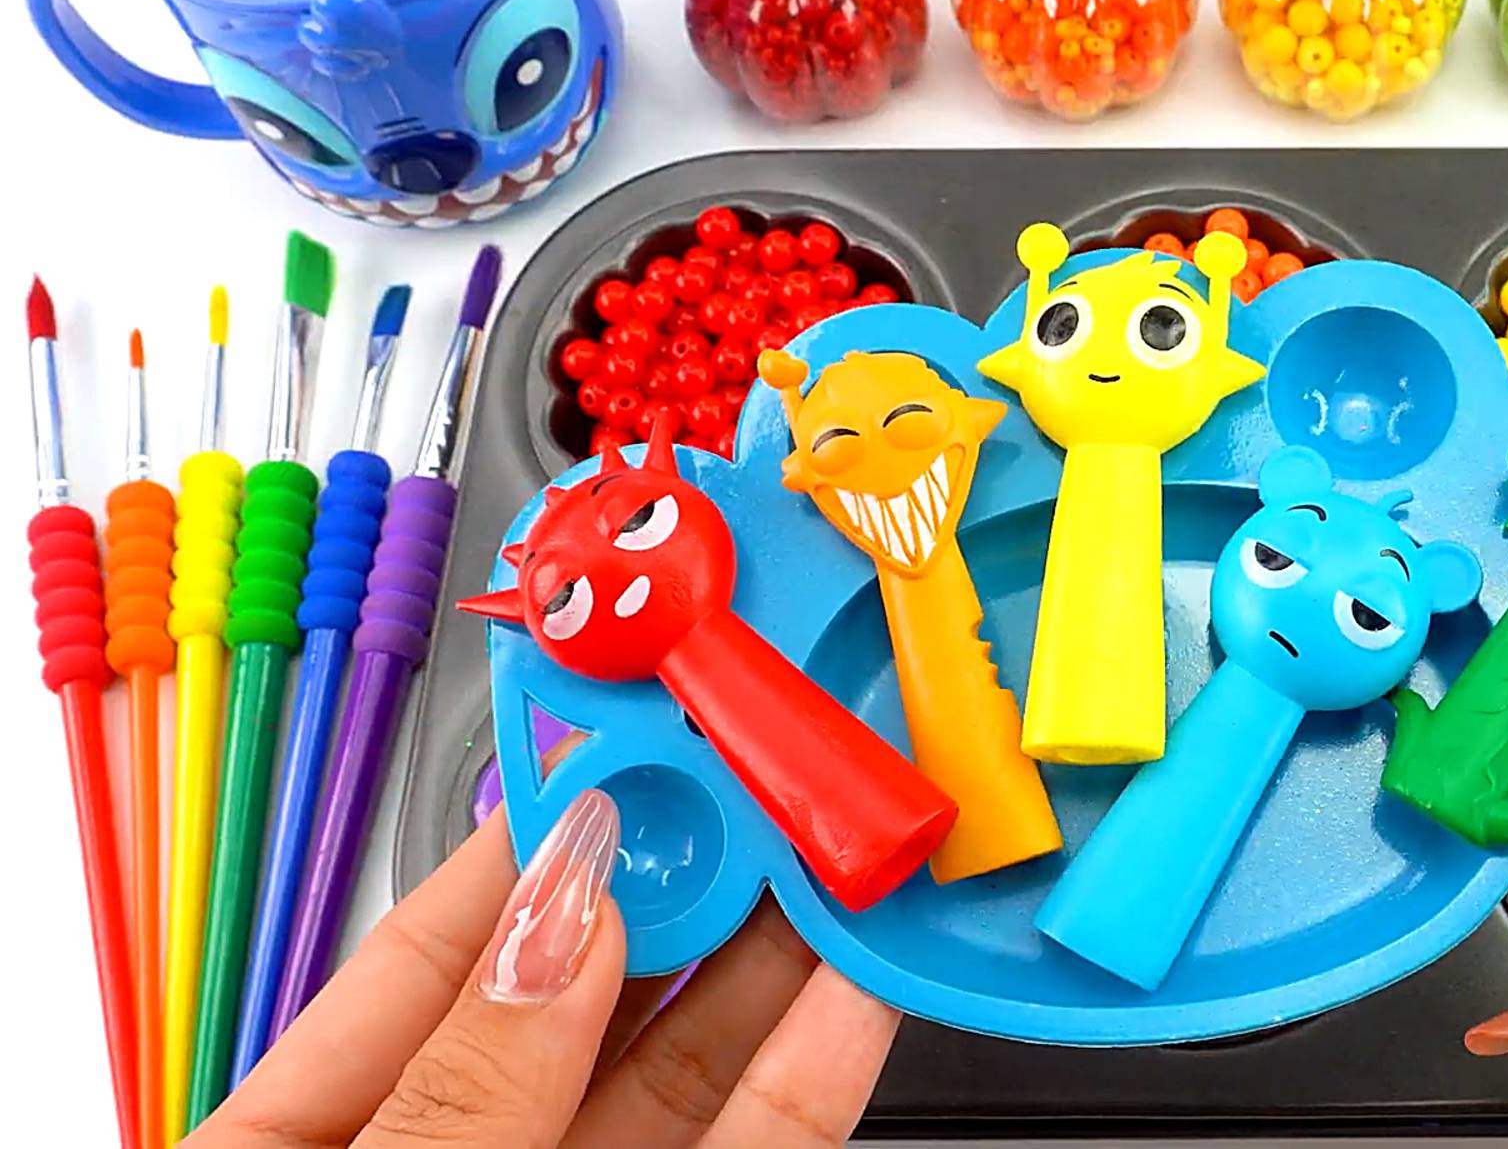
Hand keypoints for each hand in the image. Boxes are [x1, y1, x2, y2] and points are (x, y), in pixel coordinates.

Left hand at [191, 790, 894, 1147]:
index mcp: (305, 1146)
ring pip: (678, 1075)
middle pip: (575, 1002)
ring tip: (832, 861)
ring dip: (768, 966)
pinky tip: (850, 997)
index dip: (529, 848)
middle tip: (760, 784)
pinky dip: (808, 1076)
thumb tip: (563, 924)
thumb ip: (464, 1085)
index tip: (621, 750)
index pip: (422, 960)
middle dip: (675, 885)